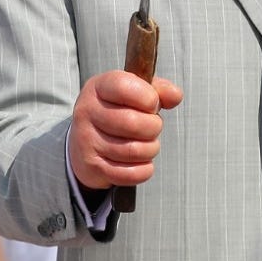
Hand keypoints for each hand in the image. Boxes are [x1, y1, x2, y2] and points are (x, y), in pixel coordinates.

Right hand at [68, 70, 182, 189]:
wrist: (86, 139)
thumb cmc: (119, 109)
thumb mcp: (136, 91)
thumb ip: (159, 90)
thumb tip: (175, 96)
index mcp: (100, 86)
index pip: (126, 87)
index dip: (149, 98)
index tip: (152, 104)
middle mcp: (87, 111)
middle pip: (133, 122)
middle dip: (154, 127)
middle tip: (152, 127)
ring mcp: (86, 140)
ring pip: (134, 150)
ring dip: (150, 148)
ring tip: (147, 143)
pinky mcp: (91, 166)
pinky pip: (130, 173)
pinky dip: (144, 169)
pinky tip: (141, 160)